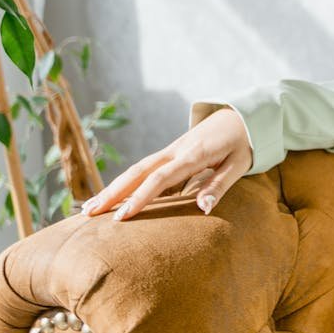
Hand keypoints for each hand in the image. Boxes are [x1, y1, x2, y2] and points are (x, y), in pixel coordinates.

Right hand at [79, 106, 253, 220]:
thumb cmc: (244, 142)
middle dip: (113, 192)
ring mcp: (171, 149)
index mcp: (193, 155)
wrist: (243, 114)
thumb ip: (220, 185)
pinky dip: (126, 181)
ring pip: (137, 168)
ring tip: (89, 208)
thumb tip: (203, 208)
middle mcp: (176, 150)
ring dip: (114, 186)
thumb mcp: (239, 164)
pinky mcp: (171, 151)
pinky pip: (144, 167)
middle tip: (89, 214)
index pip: (161, 178)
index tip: (122, 218)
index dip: (140, 198)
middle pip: (139, 171)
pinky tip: (112, 195)